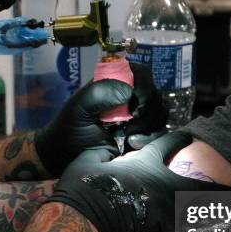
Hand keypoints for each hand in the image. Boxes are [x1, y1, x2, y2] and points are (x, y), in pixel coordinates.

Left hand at [35, 63, 167, 175]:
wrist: (70, 157)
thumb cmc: (71, 128)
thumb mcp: (79, 107)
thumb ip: (100, 93)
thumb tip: (129, 92)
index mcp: (117, 81)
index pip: (142, 74)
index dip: (144, 88)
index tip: (134, 104)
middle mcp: (132, 96)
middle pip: (155, 95)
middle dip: (145, 111)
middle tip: (128, 124)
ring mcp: (140, 116)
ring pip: (160, 114)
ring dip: (147, 126)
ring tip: (127, 136)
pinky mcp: (144, 134)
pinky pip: (159, 132)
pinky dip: (149, 139)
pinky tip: (131, 144)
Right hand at [47, 132, 230, 231]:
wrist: (86, 220)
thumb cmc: (84, 188)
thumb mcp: (87, 160)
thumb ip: (101, 154)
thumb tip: (105, 151)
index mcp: (146, 163)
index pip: (168, 145)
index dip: (180, 140)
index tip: (188, 138)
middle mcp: (165, 183)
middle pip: (201, 184)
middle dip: (221, 187)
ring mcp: (169, 209)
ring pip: (204, 210)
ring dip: (222, 212)